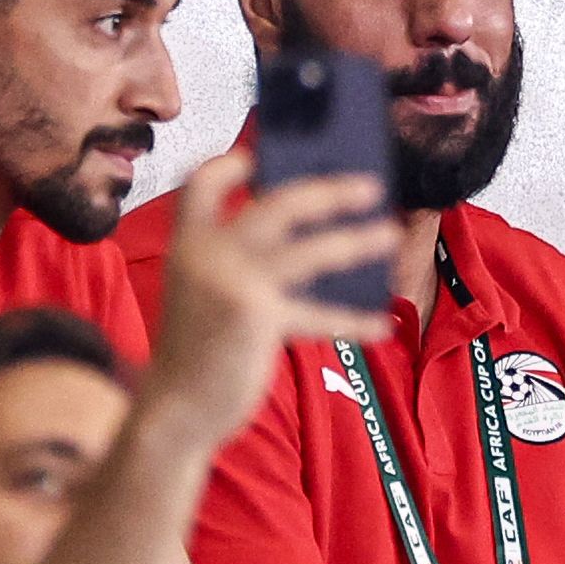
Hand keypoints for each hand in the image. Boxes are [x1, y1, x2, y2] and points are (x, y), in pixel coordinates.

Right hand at [143, 154, 403, 453]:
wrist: (175, 405)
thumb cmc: (198, 349)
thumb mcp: (201, 290)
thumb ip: (234, 259)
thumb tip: (303, 237)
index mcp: (189, 242)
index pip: (202, 184)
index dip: (229, 165)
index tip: (256, 158)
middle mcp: (208, 253)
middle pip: (278, 204)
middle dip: (329, 192)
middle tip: (369, 186)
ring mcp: (233, 282)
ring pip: (310, 251)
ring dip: (356, 242)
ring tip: (389, 235)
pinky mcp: (257, 317)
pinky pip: (318, 314)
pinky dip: (352, 321)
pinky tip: (380, 325)